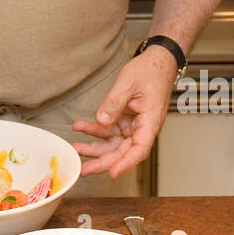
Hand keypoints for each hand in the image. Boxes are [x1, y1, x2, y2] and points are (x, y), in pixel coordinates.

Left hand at [71, 48, 175, 177]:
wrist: (157, 61)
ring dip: (94, 147)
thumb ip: (114, 102)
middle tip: (84, 169)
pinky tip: (80, 127)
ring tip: (76, 149)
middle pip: (123, 152)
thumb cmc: (151, 72)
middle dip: (103, 162)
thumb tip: (102, 120)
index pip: (139, 149)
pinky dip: (94, 129)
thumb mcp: (129, 83)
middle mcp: (142, 128)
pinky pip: (108, 130)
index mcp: (150, 122)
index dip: (125, 163)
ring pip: (113, 144)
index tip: (112, 173)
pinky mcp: (124, 119)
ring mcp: (133, 125)